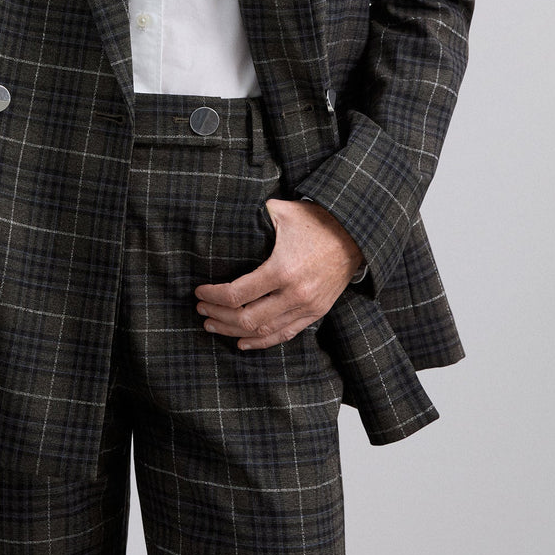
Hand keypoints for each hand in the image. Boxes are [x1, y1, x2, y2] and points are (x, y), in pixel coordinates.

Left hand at [194, 198, 362, 349]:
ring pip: (263, 331)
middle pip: (246, 318)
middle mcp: (295, 294)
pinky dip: (262, 342)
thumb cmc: (316, 220)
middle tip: (201, 311)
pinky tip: (242, 342)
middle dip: (219, 317)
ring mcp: (307, 307)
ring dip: (234, 331)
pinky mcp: (316, 313)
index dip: (213, 296)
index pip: (237, 293)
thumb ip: (254, 215)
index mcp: (282, 269)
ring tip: (213, 326)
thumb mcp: (282, 212)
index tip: (199, 293)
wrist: (355, 235)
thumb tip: (226, 214)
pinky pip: (285, 334)